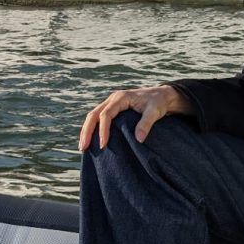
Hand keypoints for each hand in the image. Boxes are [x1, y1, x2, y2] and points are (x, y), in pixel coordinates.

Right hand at [78, 84, 193, 150]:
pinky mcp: (112, 109)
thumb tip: (138, 139)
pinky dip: (93, 129)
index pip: (106, 114)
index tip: (103, 145)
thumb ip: (146, 123)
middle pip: (93, 114)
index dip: (103, 130)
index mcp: (121, 98)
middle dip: (87, 131)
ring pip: (93, 116)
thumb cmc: (158, 102)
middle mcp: (113, 99)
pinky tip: (91, 141)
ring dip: (87, 131)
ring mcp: (111, 103)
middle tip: (83, 147)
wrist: (161, 96)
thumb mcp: (155, 111)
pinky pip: (98, 118)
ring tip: (83, 147)